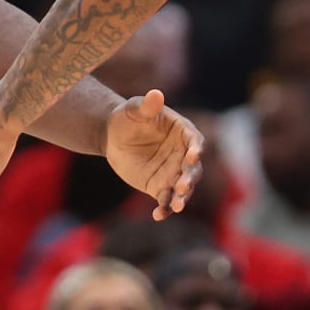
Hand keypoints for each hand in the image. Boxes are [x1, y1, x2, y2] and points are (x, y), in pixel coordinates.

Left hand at [103, 89, 202, 219]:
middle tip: (182, 186)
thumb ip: (146, 105)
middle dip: (190, 179)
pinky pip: (165, 200)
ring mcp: (173, 172)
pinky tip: (158, 215)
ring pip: (183, 188)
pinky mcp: (160, 187)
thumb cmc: (128, 117)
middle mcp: (183, 155)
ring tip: (176, 206)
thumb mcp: (134, 109)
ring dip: (182, 198)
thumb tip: (155, 95)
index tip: (193, 156)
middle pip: (193, 169)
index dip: (196, 148)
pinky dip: (164, 209)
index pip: (195, 141)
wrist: (113, 136)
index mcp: (182, 132)